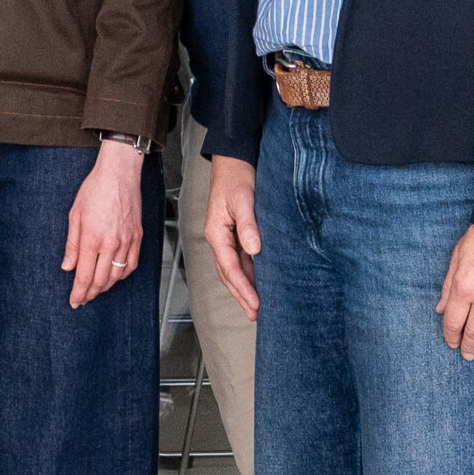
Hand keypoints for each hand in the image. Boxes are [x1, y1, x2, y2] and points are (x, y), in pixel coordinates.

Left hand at [63, 141, 146, 308]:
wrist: (119, 174)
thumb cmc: (95, 190)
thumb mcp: (74, 216)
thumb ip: (71, 245)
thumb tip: (67, 267)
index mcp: (92, 239)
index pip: (84, 276)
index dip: (78, 293)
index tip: (74, 301)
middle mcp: (111, 244)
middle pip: (100, 281)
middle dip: (90, 294)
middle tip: (83, 299)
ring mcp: (126, 241)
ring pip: (116, 276)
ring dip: (105, 287)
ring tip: (96, 290)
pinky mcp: (137, 237)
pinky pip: (131, 265)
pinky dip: (122, 275)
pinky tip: (115, 277)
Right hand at [203, 156, 260, 319]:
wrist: (233, 160)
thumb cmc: (236, 176)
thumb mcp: (244, 199)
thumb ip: (248, 225)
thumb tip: (255, 250)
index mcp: (216, 233)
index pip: (230, 268)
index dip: (243, 288)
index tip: (256, 304)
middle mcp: (218, 238)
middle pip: (228, 274)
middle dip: (241, 295)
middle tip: (255, 314)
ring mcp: (225, 237)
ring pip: (233, 269)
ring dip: (243, 287)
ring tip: (256, 305)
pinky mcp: (234, 232)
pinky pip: (239, 258)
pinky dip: (247, 273)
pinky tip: (257, 281)